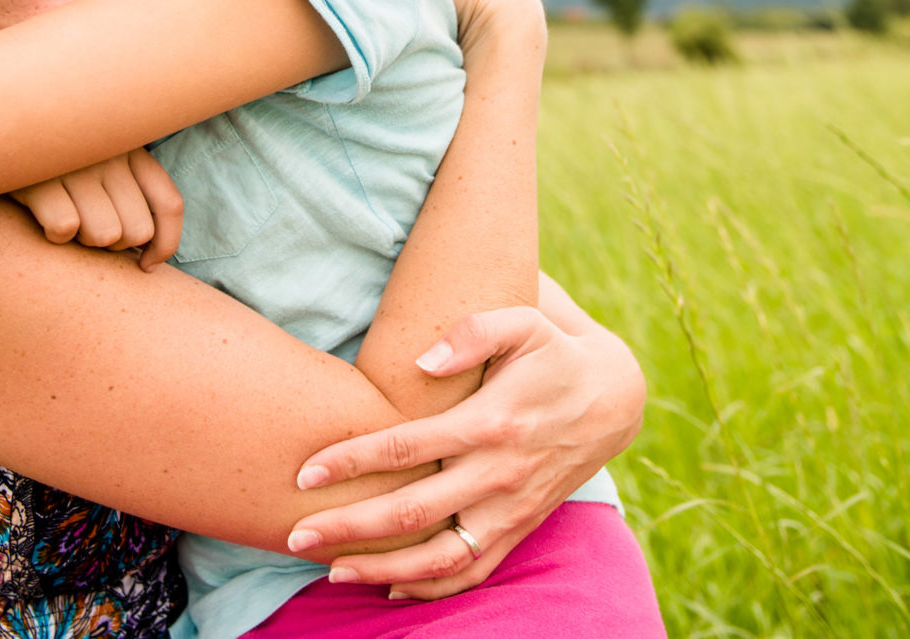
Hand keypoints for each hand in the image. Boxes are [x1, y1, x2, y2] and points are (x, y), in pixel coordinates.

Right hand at [11, 149, 183, 269]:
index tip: (146, 265)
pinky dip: (52, 234)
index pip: (169, 204)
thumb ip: (126, 194)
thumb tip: (148, 257)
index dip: (165, 245)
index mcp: (131, 149)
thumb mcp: (97, 162)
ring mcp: (78, 163)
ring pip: (105, 234)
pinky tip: (40, 216)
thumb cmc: (52, 161)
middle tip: (87, 229)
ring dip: (82, 240)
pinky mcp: (43, 175)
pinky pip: (65, 228)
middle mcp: (111, 153)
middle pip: (137, 231)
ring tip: (64, 217)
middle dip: (112, 246)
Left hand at [285, 302, 645, 598]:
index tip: (305, 472)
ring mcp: (512, 508)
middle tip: (295, 532)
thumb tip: (421, 360)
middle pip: (413, 512)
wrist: (614, 398)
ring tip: (330, 570)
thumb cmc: (553, 352)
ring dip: (383, 567)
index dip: (352, 460)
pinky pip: (474, 570)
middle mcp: (500, 474)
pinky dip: (432, 586)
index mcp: (492, 421)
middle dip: (350, 526)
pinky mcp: (521, 527)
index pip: (407, 447)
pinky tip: (389, 585)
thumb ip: (474, 331)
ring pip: (441, 556)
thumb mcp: (525, 322)